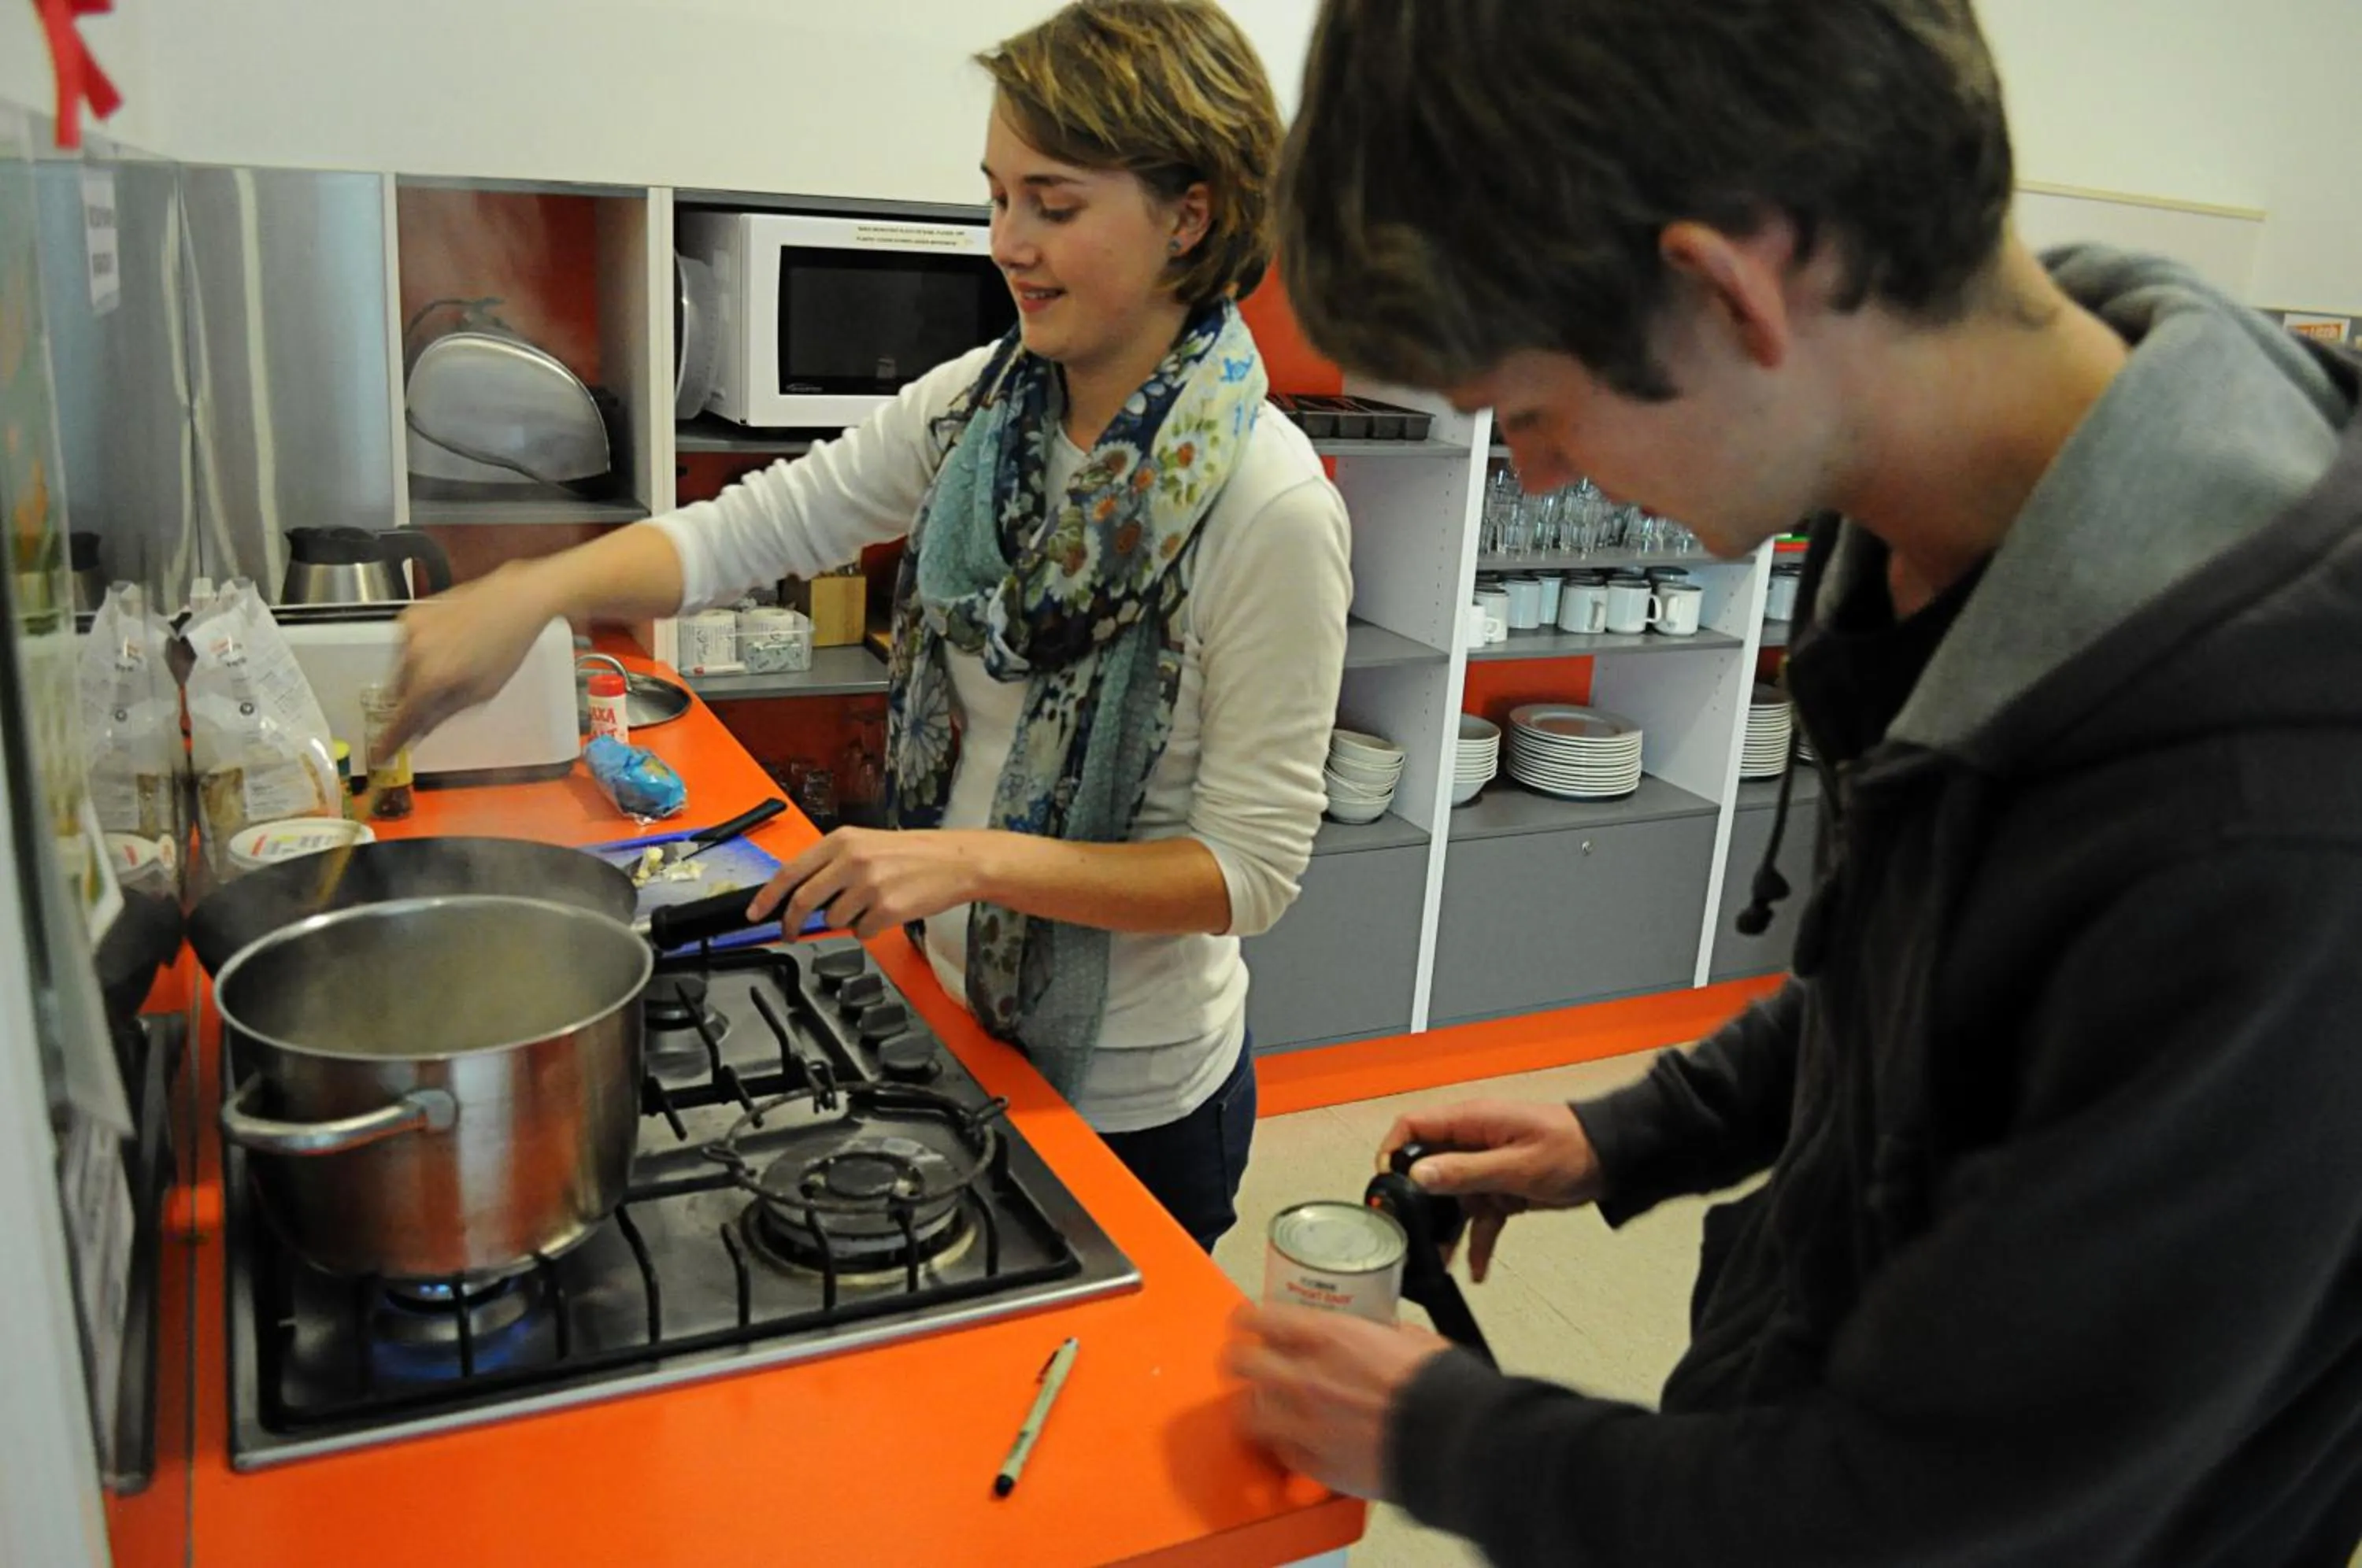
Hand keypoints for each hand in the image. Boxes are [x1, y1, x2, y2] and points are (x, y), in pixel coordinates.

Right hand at [384, 563, 561, 754]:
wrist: (515, 601)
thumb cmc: (507, 645)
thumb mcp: (482, 692)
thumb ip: (444, 713)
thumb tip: (421, 730)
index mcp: (431, 678)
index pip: (402, 719)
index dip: (390, 740)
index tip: (381, 754)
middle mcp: (414, 654)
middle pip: (398, 694)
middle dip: (412, 703)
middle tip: (436, 702)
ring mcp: (410, 631)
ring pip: (400, 668)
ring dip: (417, 676)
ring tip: (452, 666)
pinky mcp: (412, 614)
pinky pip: (405, 645)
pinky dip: (419, 652)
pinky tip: (447, 647)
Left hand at [749, 827, 997, 940]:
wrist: (956, 861)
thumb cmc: (913, 854)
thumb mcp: (867, 846)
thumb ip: (831, 866)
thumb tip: (799, 897)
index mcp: (843, 840)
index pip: (791, 871)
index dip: (768, 896)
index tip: (755, 913)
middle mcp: (852, 860)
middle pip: (804, 900)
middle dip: (790, 923)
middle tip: (788, 932)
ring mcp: (869, 885)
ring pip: (834, 919)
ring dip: (846, 920)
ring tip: (871, 904)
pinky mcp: (887, 908)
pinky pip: (860, 932)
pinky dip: (869, 929)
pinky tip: (887, 911)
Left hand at [1226, 1304, 1452, 1499]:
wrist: (1454, 1442)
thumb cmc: (1441, 1390)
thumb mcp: (1413, 1340)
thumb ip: (1385, 1335)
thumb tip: (1386, 1335)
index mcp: (1330, 1337)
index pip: (1261, 1317)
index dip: (1247, 1318)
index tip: (1246, 1321)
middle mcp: (1308, 1377)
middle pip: (1241, 1363)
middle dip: (1237, 1360)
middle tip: (1242, 1362)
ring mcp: (1307, 1423)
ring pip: (1250, 1413)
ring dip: (1254, 1406)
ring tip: (1262, 1406)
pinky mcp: (1317, 1464)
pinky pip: (1282, 1453)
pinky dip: (1284, 1446)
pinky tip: (1294, 1442)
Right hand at [1377, 1099, 1604, 1281]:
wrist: (1613, 1160)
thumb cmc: (1573, 1147)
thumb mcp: (1516, 1165)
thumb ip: (1465, 1172)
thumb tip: (1419, 1174)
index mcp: (1471, 1122)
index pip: (1413, 1128)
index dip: (1393, 1153)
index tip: (1387, 1185)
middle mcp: (1472, 1142)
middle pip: (1428, 1169)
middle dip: (1419, 1203)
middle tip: (1411, 1232)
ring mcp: (1486, 1165)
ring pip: (1452, 1200)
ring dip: (1447, 1230)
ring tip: (1442, 1260)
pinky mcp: (1501, 1187)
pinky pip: (1479, 1216)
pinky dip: (1478, 1240)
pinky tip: (1477, 1267)